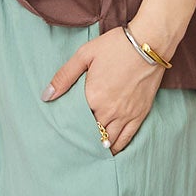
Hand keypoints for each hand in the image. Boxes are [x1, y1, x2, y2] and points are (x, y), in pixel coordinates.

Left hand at [42, 27, 164, 154]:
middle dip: (81, 141)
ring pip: (109, 141)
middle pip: (91, 134)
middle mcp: (109, 111)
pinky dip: (117, 147)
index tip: (61, 135)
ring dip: (98, 147)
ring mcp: (126, 115)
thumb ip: (64, 77)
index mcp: (93, 97)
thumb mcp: (84, 55)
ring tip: (87, 152)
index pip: (75, 122)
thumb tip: (46, 96)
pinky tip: (109, 151)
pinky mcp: (140, 115)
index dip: (68, 130)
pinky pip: (127, 139)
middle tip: (71, 148)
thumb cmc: (115, 46)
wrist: (149, 43)